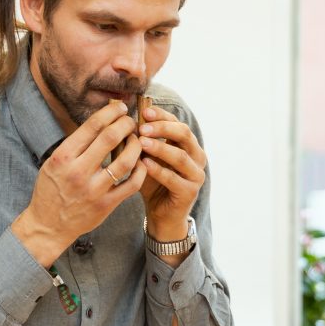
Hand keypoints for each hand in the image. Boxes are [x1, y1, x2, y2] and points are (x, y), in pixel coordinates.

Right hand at [12, 101, 146, 266]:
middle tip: (131, 121)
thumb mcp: (53, 162)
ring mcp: (94, 190)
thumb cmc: (51, 190)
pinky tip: (141, 162)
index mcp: (63, 157)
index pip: (92, 126)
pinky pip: (131, 184)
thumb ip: (75, 144)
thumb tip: (100, 120)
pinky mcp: (106, 205)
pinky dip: (140, 170)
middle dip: (126, 124)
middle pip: (110, 138)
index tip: (120, 108)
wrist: (48, 225)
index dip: (111, 112)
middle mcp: (78, 172)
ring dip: (136, 145)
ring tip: (137, 139)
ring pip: (126, 160)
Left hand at [137, 106, 206, 244]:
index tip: (144, 111)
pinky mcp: (190, 192)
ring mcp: (196, 175)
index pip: (178, 123)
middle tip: (142, 126)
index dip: (162, 116)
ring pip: (181, 156)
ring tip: (141, 142)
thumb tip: (126, 119)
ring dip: (160, 148)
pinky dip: (159, 170)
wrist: (161, 214)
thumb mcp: (147, 158)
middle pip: (184, 134)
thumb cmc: (153, 182)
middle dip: (162, 128)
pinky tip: (145, 164)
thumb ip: (142, 141)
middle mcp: (197, 157)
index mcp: (188, 145)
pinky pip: (174, 179)